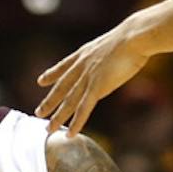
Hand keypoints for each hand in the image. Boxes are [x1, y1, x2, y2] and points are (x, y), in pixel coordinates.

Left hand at [34, 17, 149, 135]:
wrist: (134, 37)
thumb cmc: (133, 37)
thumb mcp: (115, 42)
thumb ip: (109, 53)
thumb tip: (117, 56)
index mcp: (85, 53)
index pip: (64, 65)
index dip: (52, 74)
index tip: (40, 81)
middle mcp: (82, 66)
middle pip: (62, 87)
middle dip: (49, 101)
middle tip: (38, 113)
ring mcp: (88, 77)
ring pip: (69, 101)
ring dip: (58, 117)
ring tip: (49, 129)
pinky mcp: (97, 87)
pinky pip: (84, 108)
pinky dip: (76, 122)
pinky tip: (69, 134)